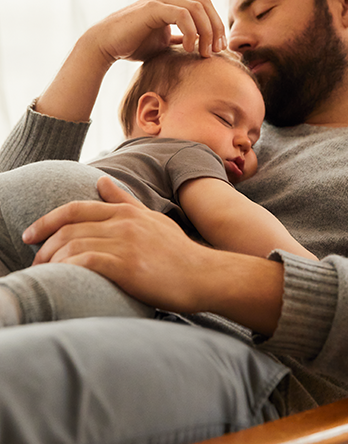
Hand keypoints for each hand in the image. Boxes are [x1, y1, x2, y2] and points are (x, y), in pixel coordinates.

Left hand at [24, 177, 284, 332]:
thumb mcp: (151, 218)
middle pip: (69, 227)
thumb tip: (100, 181)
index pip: (76, 209)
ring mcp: (127, 243)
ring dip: (52, 260)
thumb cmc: (178, 251)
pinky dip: (69, 269)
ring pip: (74, 245)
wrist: (205, 275)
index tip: (31, 234)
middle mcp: (124, 223)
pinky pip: (87, 262)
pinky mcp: (129, 265)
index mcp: (127, 212)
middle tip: (34, 259)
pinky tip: (63, 277)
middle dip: (44, 244)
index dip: (48, 220)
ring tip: (44, 272)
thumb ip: (124, 200)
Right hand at [89, 0, 226, 63]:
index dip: (216, 25)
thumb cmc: (132, 45)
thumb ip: (181, 39)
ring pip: (197, 8)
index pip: (204, 6)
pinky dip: (191, 32)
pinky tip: (188, 48)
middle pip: (205, 3)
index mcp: (172, 1)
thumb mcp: (164, 43)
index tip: (218, 48)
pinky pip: (182, 15)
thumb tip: (199, 45)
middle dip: (216, 27)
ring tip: (204, 53)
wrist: (106, 45)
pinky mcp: (153, 7)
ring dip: (206, 32)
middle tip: (217, 50)